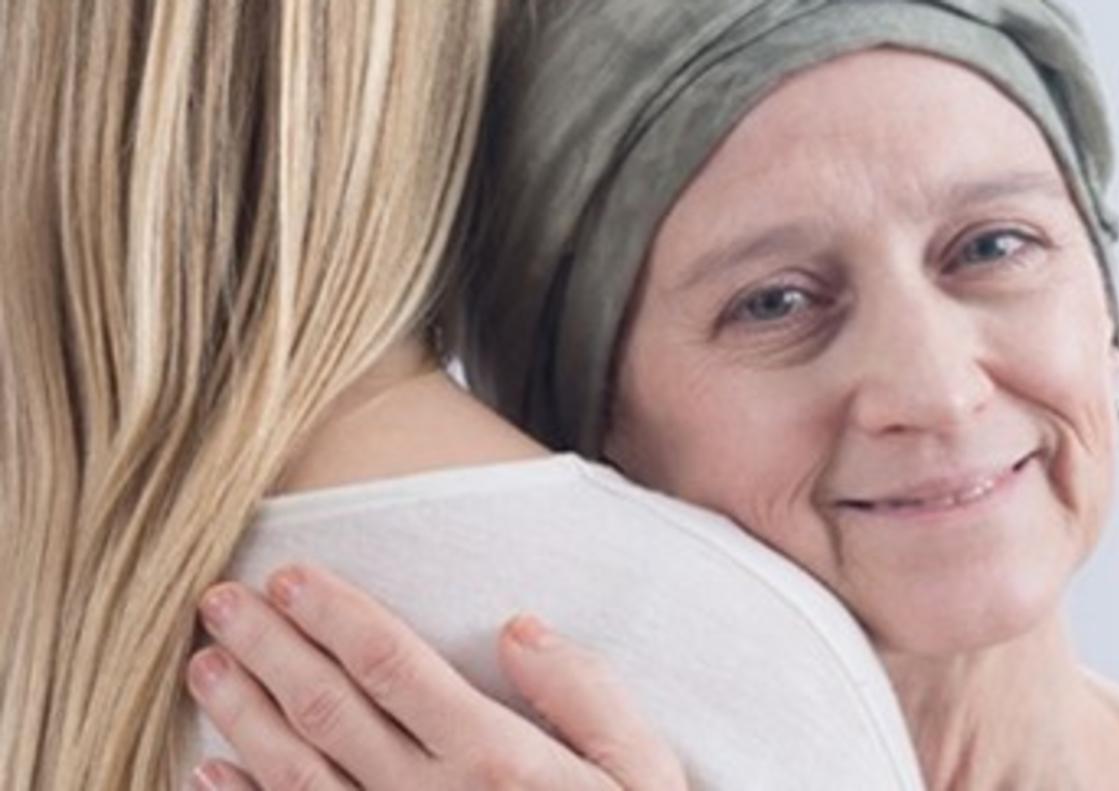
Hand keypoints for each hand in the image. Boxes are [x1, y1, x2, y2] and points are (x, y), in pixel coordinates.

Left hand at [186, 564, 686, 789]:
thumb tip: (517, 629)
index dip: (333, 615)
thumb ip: (586, 696)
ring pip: (296, 772)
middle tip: (218, 600)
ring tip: (204, 665)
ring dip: (243, 714)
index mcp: (494, 758)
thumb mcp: (644, 772)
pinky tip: (210, 770)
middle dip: (268, 647)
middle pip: (328, 708)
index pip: (392, 665)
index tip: (289, 576)